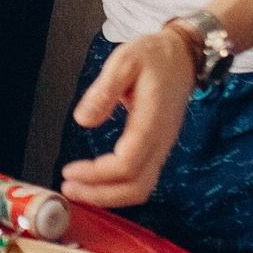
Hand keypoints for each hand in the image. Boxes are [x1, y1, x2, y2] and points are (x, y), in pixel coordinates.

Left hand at [59, 28, 195, 207]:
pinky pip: (142, 179)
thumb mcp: (125, 61)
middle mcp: (161, 141)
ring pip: (141, 188)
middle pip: (137, 187)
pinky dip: (117, 188)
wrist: (183, 56)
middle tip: (69, 188)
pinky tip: (95, 181)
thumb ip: (103, 90)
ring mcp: (163, 147)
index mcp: (152, 122)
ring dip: (108, 195)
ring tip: (77, 188)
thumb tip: (83, 120)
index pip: (128, 164)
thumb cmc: (154, 56)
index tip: (70, 171)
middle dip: (101, 195)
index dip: (98, 175)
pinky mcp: (158, 148)